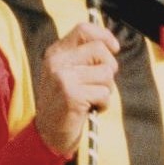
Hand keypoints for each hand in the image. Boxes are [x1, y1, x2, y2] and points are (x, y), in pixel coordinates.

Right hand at [33, 20, 120, 155]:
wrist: (48, 134)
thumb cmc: (65, 104)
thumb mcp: (68, 75)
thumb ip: (84, 58)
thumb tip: (111, 45)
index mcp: (55, 53)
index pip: (83, 30)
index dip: (104, 36)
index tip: (114, 48)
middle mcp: (57, 62)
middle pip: (100, 50)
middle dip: (109, 68)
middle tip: (101, 84)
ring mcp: (62, 78)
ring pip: (106, 73)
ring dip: (106, 90)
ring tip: (92, 99)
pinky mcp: (71, 95)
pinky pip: (104, 93)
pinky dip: (103, 104)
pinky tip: (91, 109)